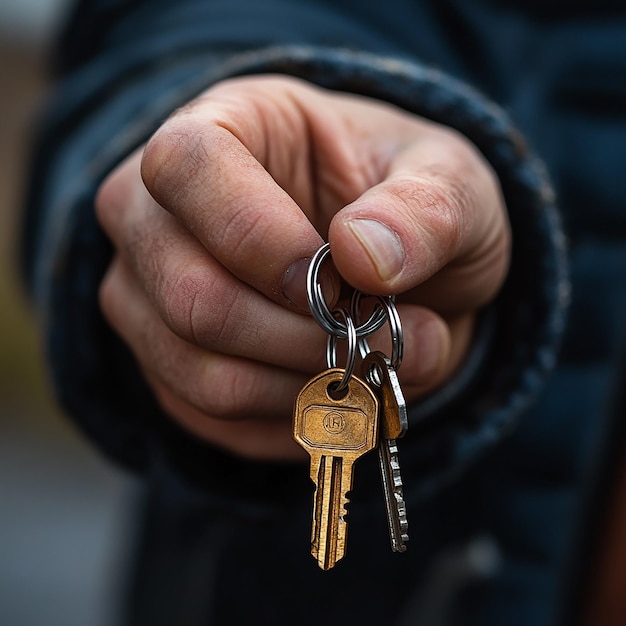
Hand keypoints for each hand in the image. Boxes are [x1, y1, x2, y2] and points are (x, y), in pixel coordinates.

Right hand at [96, 75, 509, 460]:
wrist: (392, 268)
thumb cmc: (408, 207)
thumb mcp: (453, 183)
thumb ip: (427, 209)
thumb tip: (361, 255)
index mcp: (223, 128)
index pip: (186, 166)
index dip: (260, 236)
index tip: (341, 279)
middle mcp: (161, 213)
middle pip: (190, 292)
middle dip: (300, 335)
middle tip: (376, 337)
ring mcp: (149, 294)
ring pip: (200, 371)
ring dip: (305, 384)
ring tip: (368, 362)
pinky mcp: (166, 363)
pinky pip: (212, 415)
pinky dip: (290, 415)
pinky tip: (331, 383)